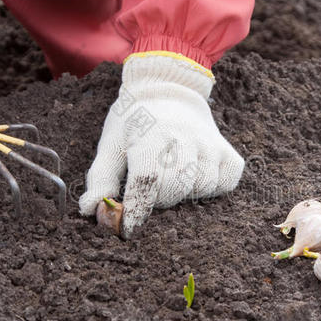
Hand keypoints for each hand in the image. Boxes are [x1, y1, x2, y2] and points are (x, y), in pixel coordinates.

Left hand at [79, 53, 243, 238]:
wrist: (169, 90)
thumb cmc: (135, 124)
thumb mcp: (112, 144)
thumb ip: (101, 178)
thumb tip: (90, 210)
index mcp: (150, 134)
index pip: (146, 179)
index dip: (137, 209)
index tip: (128, 229)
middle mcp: (185, 137)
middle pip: (175, 188)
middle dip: (160, 198)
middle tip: (152, 187)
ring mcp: (211, 144)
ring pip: (203, 188)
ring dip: (186, 192)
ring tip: (174, 177)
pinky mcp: (229, 151)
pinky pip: (226, 183)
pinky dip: (213, 187)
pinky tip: (197, 175)